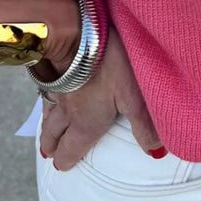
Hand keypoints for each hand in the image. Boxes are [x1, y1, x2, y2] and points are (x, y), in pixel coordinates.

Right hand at [38, 26, 162, 170]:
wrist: (80, 33)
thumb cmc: (111, 67)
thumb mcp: (135, 97)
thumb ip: (145, 125)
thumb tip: (156, 153)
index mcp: (86, 122)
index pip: (71, 148)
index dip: (66, 159)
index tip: (62, 167)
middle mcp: (67, 111)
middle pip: (54, 133)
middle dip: (52, 146)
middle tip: (49, 154)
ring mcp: (57, 90)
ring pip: (47, 113)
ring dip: (45, 127)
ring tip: (44, 136)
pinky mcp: (50, 69)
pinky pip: (44, 92)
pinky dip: (44, 102)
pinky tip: (46, 96)